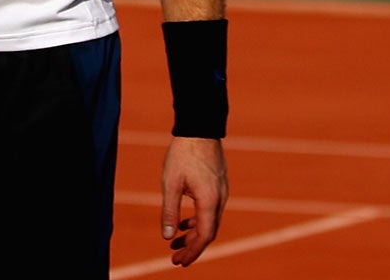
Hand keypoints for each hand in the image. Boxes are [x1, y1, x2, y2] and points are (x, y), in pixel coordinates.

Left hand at [160, 137, 226, 266]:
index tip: (178, 262)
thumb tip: (167, 236)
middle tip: (175, 258)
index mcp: (209, 200)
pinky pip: (211, 210)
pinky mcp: (219, 184)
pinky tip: (185, 222)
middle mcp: (220, 198)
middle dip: (192, 247)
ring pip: (210, 221)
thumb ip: (170, 211)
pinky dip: (198, 220)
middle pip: (209, 232)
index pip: (204, 236)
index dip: (192, 252)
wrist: (199, 126)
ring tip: (176, 242)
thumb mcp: (171, 183)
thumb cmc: (182, 153)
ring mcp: (222, 191)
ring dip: (194, 234)